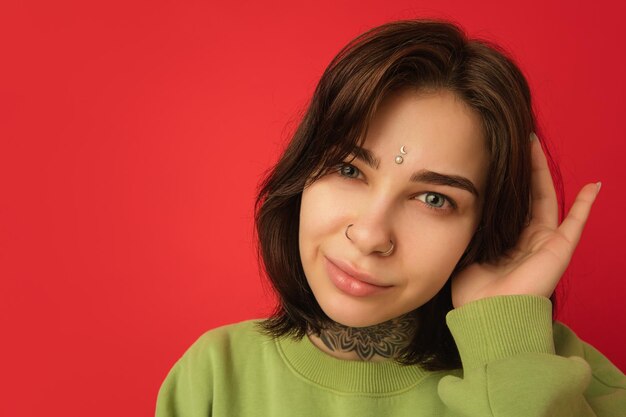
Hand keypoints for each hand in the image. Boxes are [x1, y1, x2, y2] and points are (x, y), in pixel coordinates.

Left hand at [451, 133, 600, 307]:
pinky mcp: (559, 250)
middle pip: (528, 194)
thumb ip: (470, 231)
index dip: (506, 179)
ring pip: (546, 199)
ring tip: (535, 146)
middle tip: (518, 140)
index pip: (508, 202)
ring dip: (541, 172)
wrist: (488, 315)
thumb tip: (458, 205)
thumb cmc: (474, 291)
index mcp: (506, 239)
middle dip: (523, 167)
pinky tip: (594, 186)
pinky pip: (576, 224)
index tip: (497, 153)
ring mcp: (545, 242)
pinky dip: (586, 205)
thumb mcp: (467, 252)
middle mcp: (527, 238)